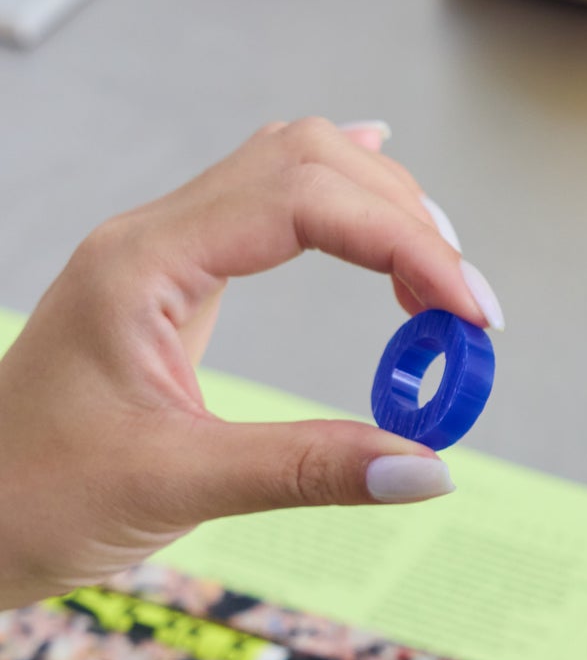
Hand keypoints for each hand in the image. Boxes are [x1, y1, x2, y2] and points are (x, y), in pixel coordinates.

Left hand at [0, 119, 503, 609]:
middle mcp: (152, 238)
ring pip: (291, 170)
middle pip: (309, 161)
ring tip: (439, 288)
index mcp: (143, 265)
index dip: (405, 245)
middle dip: (407, 222)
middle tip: (466, 313)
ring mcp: (161, 254)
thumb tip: (427, 468)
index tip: (468, 316)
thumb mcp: (175, 489)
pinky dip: (339, 204)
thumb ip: (306, 470)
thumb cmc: (30, 498)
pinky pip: (267, 206)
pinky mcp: (172, 284)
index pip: (305, 201)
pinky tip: (378, 193)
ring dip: (380, 211)